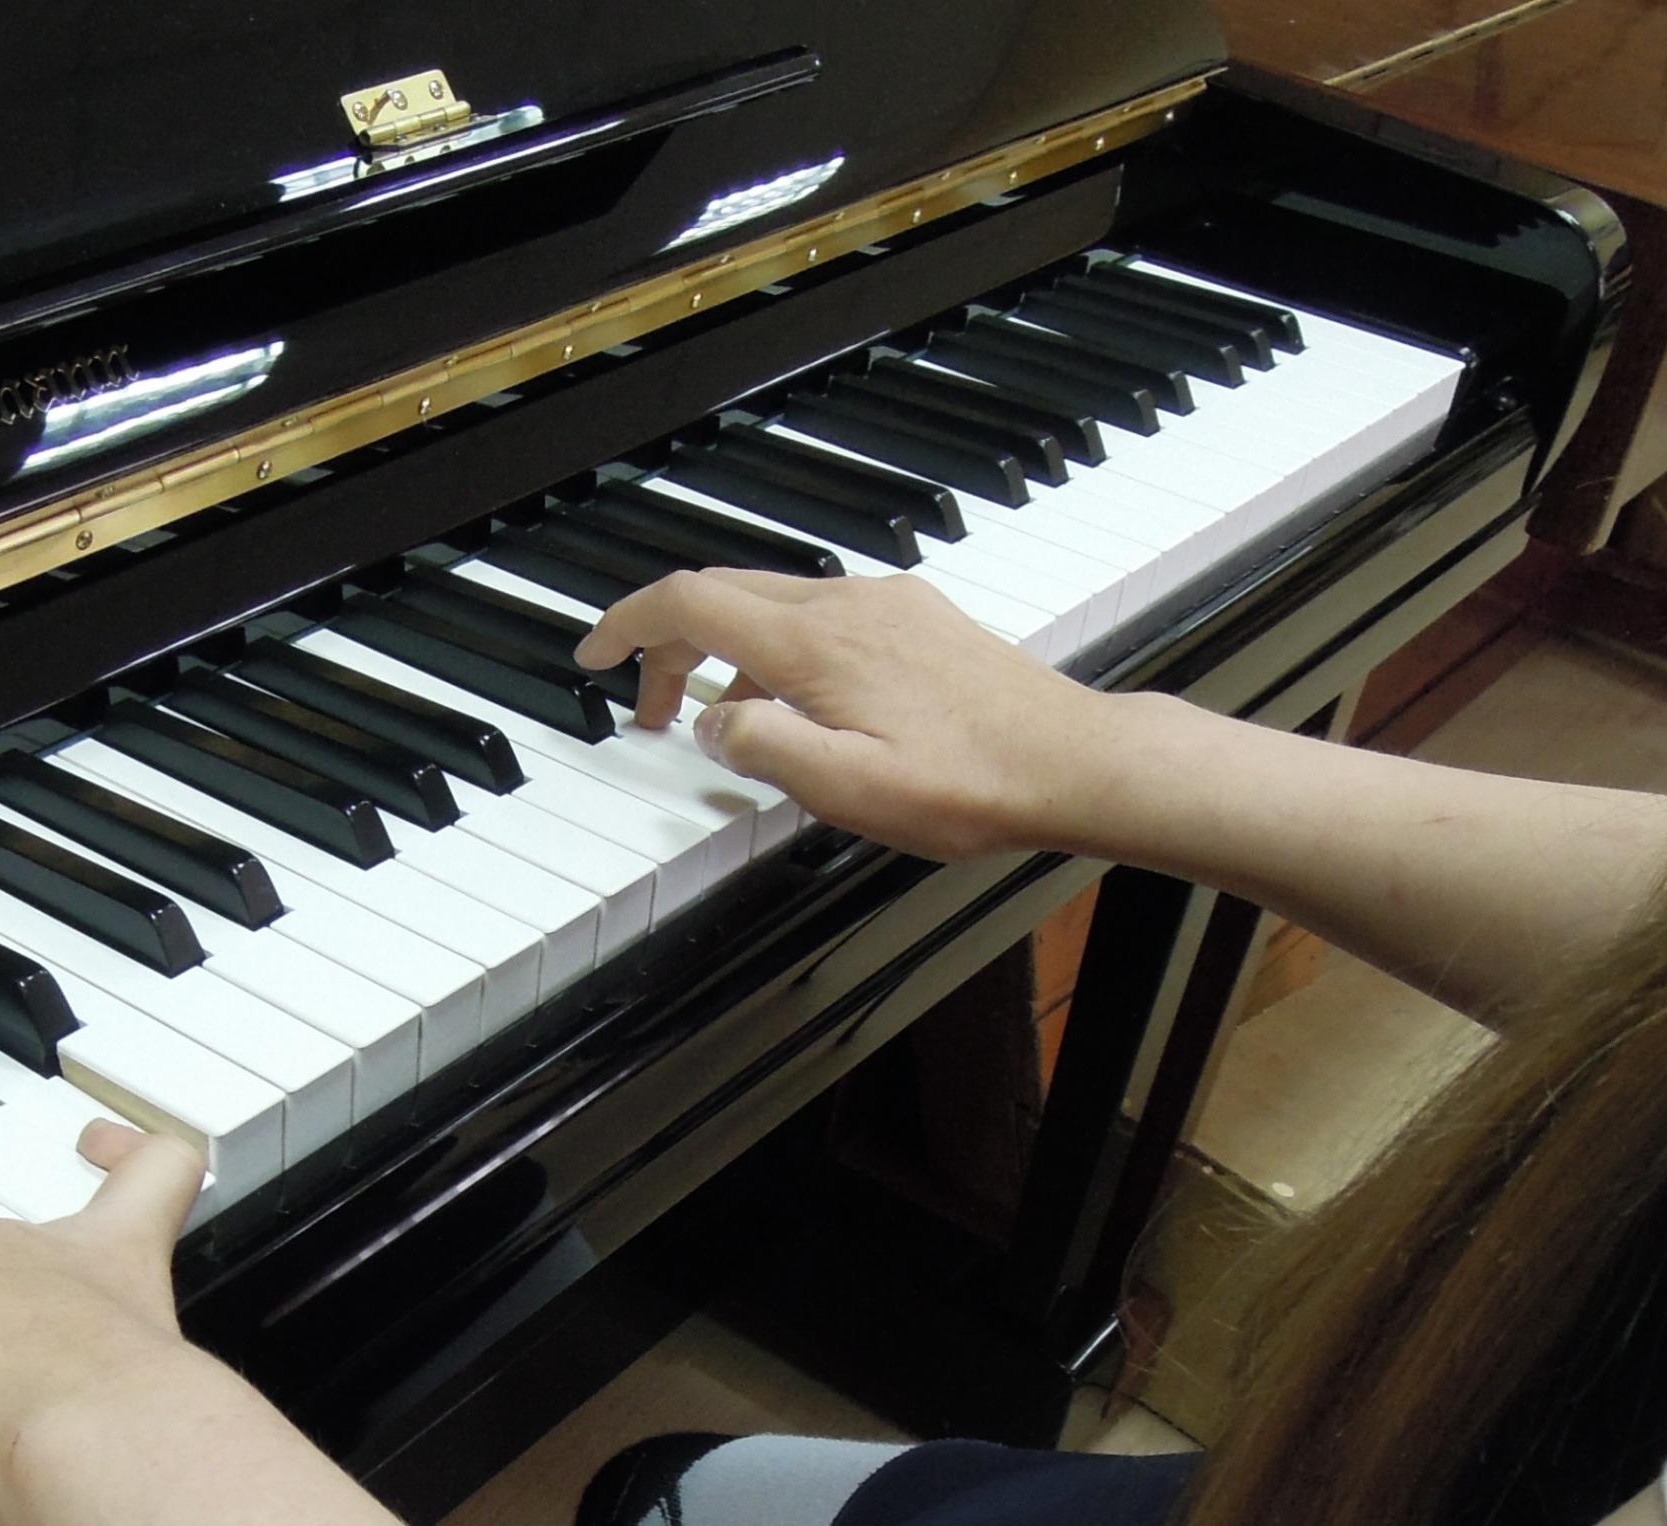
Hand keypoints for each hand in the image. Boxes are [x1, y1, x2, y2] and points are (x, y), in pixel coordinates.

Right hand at [575, 567, 1118, 857]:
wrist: (1071, 761)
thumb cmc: (970, 785)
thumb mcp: (848, 790)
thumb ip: (765, 749)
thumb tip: (717, 722)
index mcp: (815, 643)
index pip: (691, 603)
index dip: (629, 626)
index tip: (595, 656)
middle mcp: (847, 605)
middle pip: (727, 594)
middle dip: (672, 646)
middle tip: (651, 708)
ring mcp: (887, 605)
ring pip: (776, 606)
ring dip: (731, 653)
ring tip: (727, 721)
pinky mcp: (918, 618)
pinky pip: (825, 617)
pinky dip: (784, 649)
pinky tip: (803, 705)